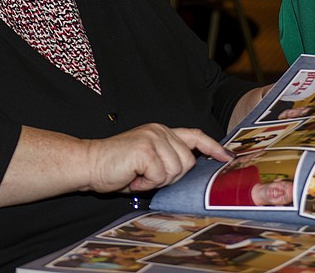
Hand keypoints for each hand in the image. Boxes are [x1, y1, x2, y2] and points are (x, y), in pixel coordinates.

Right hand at [83, 124, 232, 192]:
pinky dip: (146, 183)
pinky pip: (160, 176)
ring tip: (138, 176)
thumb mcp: (147, 161)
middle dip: (170, 177)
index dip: (212, 147)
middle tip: (147, 177)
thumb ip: (167, 160)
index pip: (194, 135)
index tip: (226, 157)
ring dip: (156, 181)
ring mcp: (153, 138)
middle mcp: (159, 131)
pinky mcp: (146, 149)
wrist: (89, 163)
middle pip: (187, 162)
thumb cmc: (116, 167)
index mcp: (161, 131)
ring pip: (175, 171)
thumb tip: (188, 170)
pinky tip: (132, 178)